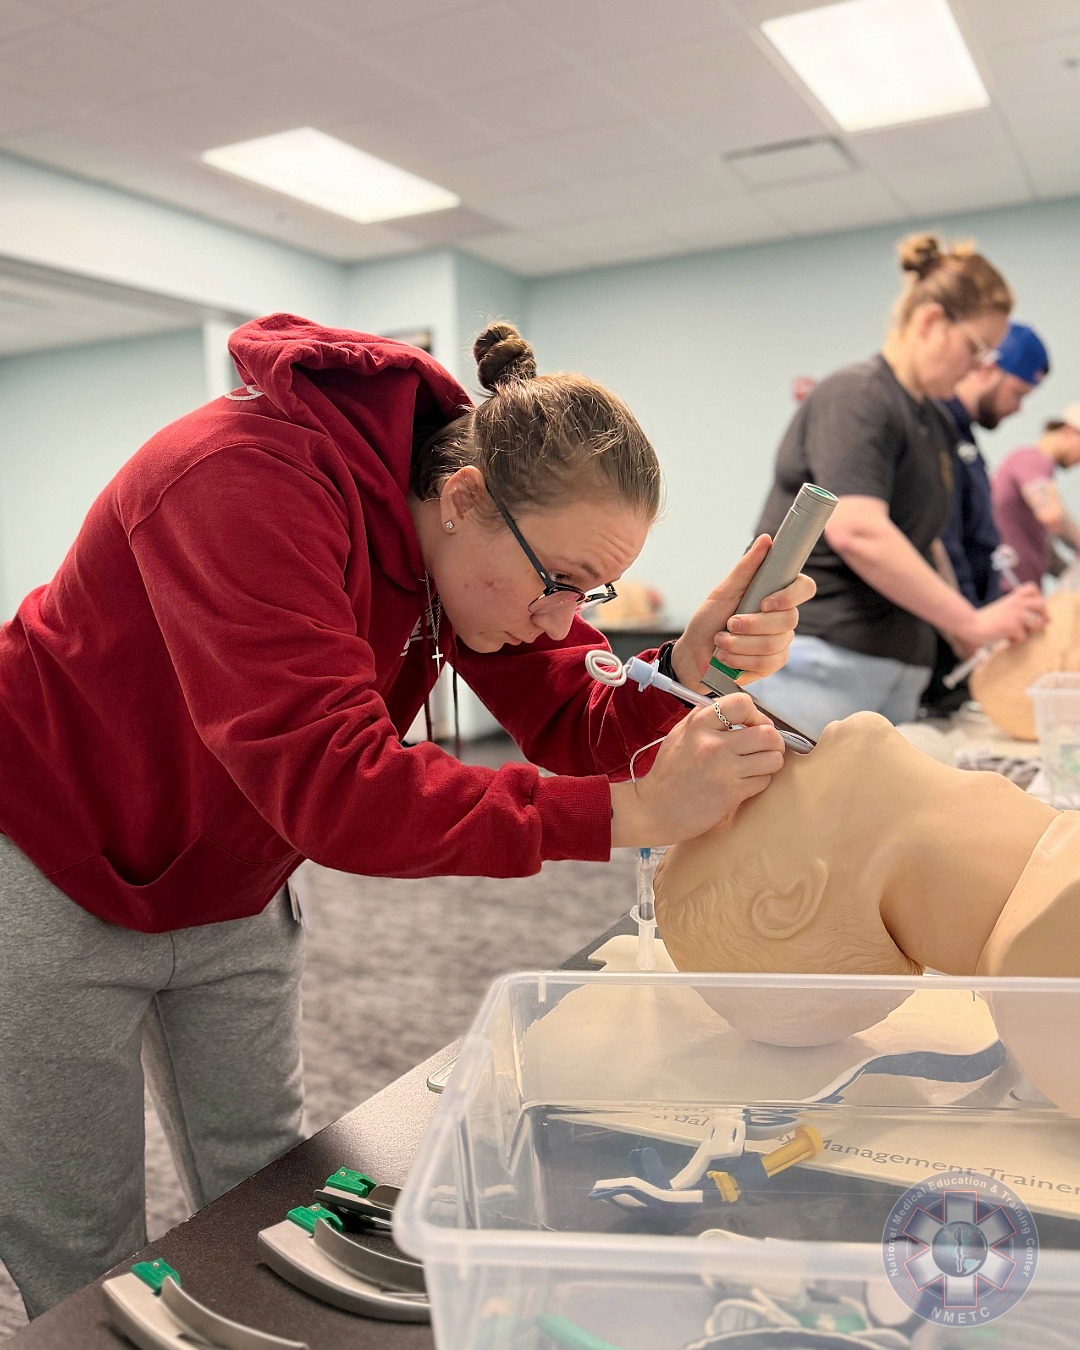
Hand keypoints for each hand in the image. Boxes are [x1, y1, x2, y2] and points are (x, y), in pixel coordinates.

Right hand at [610, 692, 785, 846]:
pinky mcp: (731, 793)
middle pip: (767, 733)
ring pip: (772, 758)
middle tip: (764, 747)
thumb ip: (706, 720)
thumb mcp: (679, 735)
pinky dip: (759, 781)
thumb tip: (736, 712)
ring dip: (769, 762)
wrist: (653, 809)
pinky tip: (744, 782)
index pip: (742, 704)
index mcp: (699, 725)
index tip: (754, 725)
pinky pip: (763, 781)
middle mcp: (713, 744)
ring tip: (756, 766)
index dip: (756, 714)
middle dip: (773, 741)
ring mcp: (723, 770)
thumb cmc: (668, 774)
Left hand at [668, 535, 815, 689]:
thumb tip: (766, 540)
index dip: (790, 596)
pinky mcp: (773, 663)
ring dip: (740, 644)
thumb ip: (746, 568)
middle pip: (789, 620)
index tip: (765, 603)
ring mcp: (780, 642)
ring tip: (721, 642)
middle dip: (751, 625)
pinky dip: (741, 660)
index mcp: (776, 594)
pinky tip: (727, 657)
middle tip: (729, 624)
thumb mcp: (724, 591)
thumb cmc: (708, 619)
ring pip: (774, 644)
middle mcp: (783, 617)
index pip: (804, 588)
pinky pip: (768, 663)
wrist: (694, 653)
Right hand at [960, 584, 1046, 650]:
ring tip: (1019, 635)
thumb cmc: (983, 620)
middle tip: (1036, 624)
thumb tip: (1032, 620)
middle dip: (1043, 615)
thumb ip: (1015, 610)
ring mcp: (1016, 615)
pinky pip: (1023, 637)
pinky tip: (1008, 642)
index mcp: (1013, 598)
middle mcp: (1016, 604)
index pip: (1032, 588)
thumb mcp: (1001, 609)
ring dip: (1030, 631)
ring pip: (1037, 622)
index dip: (1038, 597)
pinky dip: (1016, 642)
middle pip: (1042, 604)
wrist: (971, 624)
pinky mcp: (1013, 627)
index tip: (1035, 608)